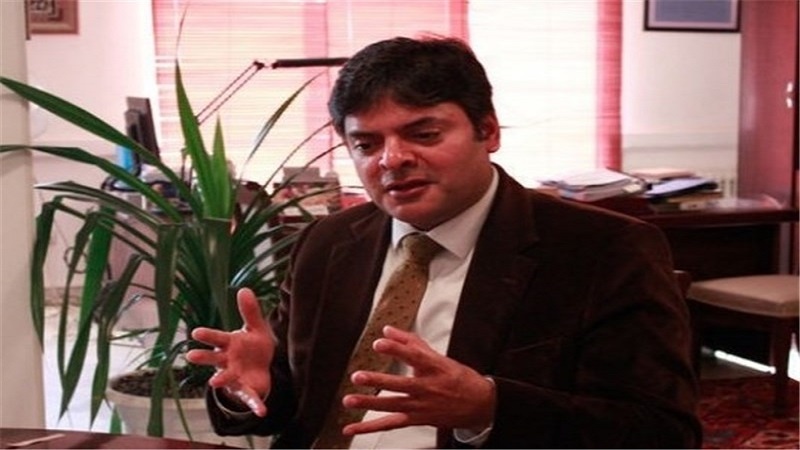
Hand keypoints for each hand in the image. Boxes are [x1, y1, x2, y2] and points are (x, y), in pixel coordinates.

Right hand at [186, 288, 274, 416]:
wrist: (261, 369)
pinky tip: (262, 411)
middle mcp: (228, 361)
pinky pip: (250, 398)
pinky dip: (255, 404)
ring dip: (220, 379)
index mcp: (230, 344)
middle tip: (190, 356)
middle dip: (203, 357)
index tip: (195, 333)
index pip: (217, 338)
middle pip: (213, 359)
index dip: (207, 336)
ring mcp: (235, 377)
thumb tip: (244, 289)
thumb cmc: (253, 346)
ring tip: (214, 382)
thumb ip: (250, 311)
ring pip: (225, 378)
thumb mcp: (255, 328)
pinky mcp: (246, 390)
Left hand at [341, 326, 495, 435]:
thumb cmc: (458, 378)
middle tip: (358, 376)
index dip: (398, 349)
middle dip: (378, 381)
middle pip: (401, 384)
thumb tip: (387, 330)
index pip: (415, 356)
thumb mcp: (439, 357)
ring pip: (393, 406)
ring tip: (349, 401)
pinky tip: (351, 429)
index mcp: (434, 367)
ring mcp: (421, 406)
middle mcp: (427, 388)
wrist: (479, 405)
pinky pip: (390, 425)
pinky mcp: (417, 420)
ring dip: (369, 404)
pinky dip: (369, 428)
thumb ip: (410, 342)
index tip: (381, 342)